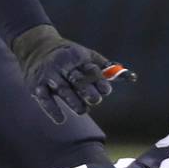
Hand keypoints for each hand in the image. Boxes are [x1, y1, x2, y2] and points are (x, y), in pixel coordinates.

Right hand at [11, 24, 132, 123]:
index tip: (106, 91)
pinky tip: (61, 120)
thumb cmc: (71, 56)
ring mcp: (49, 75)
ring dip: (73, 101)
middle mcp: (63, 66)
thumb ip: (109, 69)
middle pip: (77, 80)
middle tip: (96, 100)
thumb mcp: (89, 57)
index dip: (99, 81)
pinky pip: (44, 98)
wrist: (36, 47)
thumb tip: (132, 78)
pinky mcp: (36, 85)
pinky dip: (52, 109)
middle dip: (86, 90)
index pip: (91, 70)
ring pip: (62, 89)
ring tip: (83, 111)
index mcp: (79, 58)